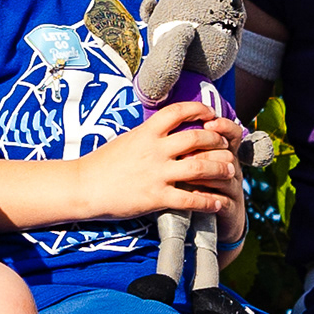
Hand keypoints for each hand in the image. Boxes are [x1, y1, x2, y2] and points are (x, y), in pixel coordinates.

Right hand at [77, 96, 242, 220]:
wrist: (83, 187)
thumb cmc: (103, 163)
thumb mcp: (127, 140)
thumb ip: (149, 135)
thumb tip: (167, 129)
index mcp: (146, 132)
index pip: (179, 111)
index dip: (200, 109)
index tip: (212, 114)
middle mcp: (154, 150)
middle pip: (197, 138)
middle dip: (217, 141)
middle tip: (225, 147)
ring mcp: (156, 174)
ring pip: (200, 167)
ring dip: (220, 169)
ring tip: (230, 172)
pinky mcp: (155, 197)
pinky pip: (190, 199)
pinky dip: (208, 201)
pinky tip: (218, 203)